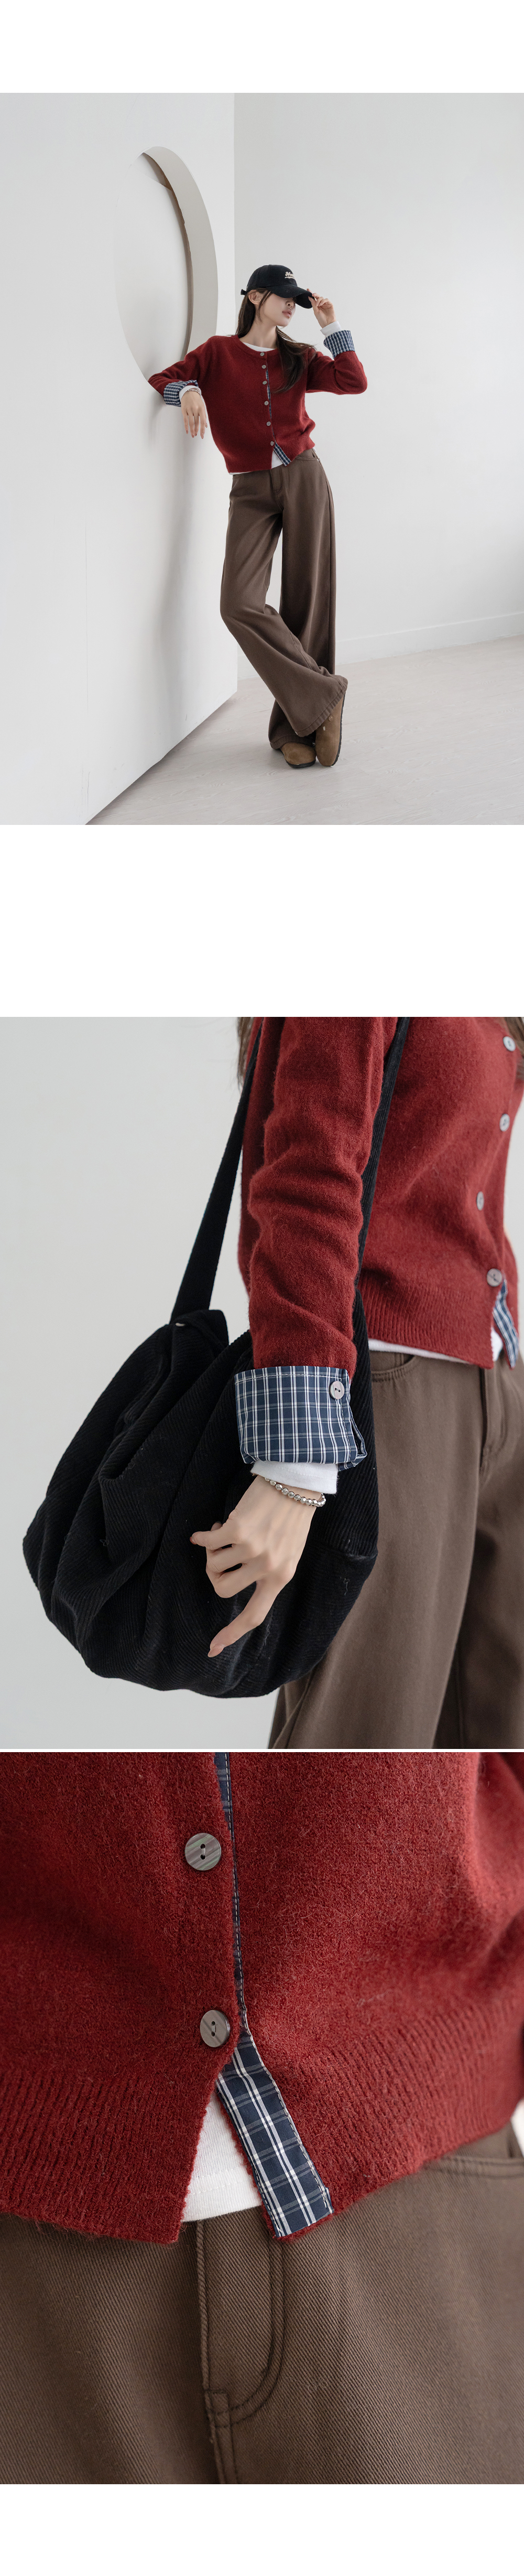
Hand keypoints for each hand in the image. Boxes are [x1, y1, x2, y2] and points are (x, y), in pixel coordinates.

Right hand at [180, 389, 207, 439]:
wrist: (189, 392)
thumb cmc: (197, 400)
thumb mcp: (202, 407)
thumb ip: (204, 416)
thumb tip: (206, 426)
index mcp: (201, 408)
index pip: (203, 421)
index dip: (202, 429)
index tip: (202, 435)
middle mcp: (195, 409)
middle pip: (196, 422)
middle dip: (197, 430)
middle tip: (196, 435)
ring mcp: (189, 409)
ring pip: (191, 422)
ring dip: (192, 430)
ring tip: (193, 435)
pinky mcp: (184, 410)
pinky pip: (185, 420)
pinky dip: (186, 427)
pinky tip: (187, 431)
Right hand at [190, 1475, 316, 1656]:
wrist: (295, 1483)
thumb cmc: (290, 1518)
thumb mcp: (287, 1552)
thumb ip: (266, 1571)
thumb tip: (229, 1582)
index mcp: (281, 1577)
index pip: (254, 1615)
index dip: (232, 1633)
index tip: (213, 1647)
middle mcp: (266, 1567)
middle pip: (223, 1589)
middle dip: (213, 1575)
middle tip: (218, 1557)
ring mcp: (252, 1549)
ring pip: (213, 1564)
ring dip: (212, 1550)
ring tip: (224, 1532)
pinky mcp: (238, 1530)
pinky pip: (208, 1542)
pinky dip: (202, 1536)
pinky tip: (207, 1529)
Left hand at [308, 293, 335, 329]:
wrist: (327, 323)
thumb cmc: (321, 319)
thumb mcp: (315, 311)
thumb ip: (313, 304)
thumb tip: (310, 297)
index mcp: (317, 306)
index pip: (314, 299)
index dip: (311, 294)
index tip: (308, 290)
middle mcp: (321, 304)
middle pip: (318, 297)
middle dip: (315, 295)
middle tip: (312, 294)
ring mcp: (325, 304)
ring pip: (321, 298)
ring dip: (319, 300)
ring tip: (318, 305)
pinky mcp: (330, 304)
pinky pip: (326, 299)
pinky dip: (323, 301)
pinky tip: (321, 304)